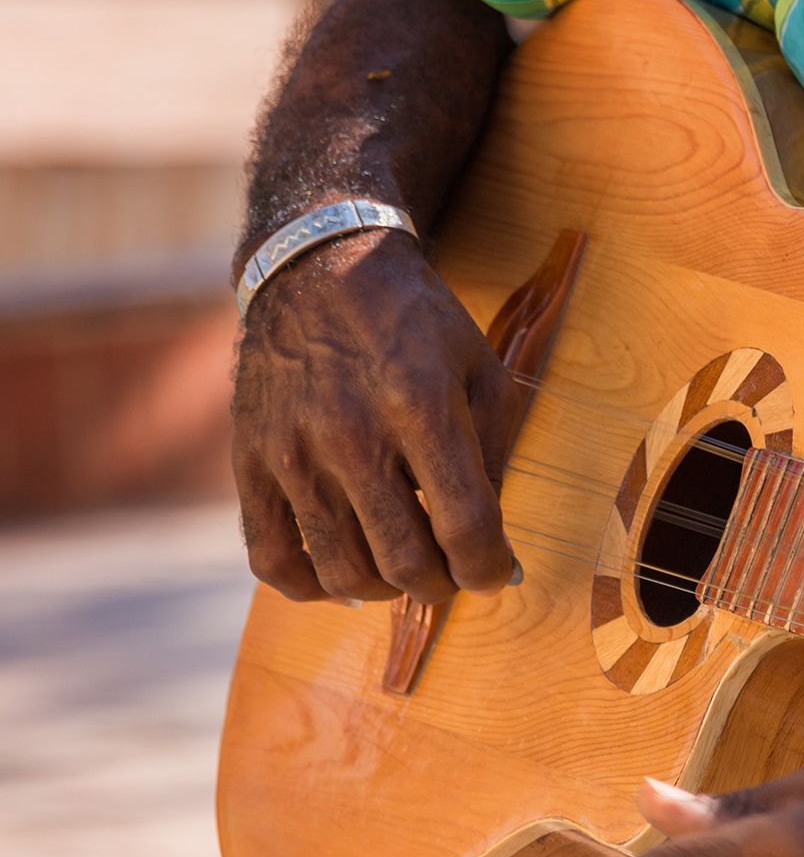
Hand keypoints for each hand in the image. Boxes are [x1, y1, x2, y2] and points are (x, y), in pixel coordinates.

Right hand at [230, 228, 519, 602]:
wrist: (318, 266)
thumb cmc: (416, 324)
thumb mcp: (481, 372)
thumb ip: (494, 459)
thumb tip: (501, 553)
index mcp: (421, 409)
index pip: (465, 528)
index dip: (490, 569)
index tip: (497, 572)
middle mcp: (352, 436)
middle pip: (406, 562)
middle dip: (443, 584)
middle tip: (452, 571)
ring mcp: (293, 453)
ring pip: (343, 571)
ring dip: (386, 589)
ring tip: (402, 568)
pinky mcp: (249, 461)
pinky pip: (271, 558)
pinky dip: (311, 586)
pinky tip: (341, 573)